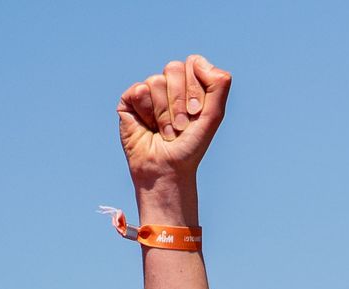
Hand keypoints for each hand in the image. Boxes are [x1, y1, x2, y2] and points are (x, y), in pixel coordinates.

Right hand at [117, 55, 231, 189]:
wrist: (167, 166)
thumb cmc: (190, 144)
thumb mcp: (213, 115)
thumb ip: (219, 86)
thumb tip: (199, 61)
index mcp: (190, 84)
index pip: (193, 63)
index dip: (195, 87)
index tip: (196, 111)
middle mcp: (169, 84)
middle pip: (173, 68)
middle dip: (180, 100)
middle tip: (181, 125)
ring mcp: (148, 90)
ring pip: (156, 80)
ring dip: (165, 112)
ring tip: (166, 130)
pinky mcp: (130, 98)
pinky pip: (140, 91)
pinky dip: (148, 113)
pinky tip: (148, 126)